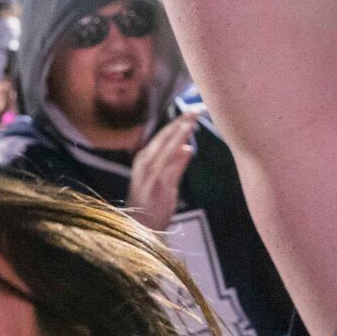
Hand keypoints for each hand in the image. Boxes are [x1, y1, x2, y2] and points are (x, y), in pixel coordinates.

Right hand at [126, 111, 199, 231]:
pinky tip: (186, 146)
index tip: (192, 111)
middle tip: (197, 108)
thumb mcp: (161, 179)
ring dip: (180, 133)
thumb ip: (174, 164)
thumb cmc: (149, 204)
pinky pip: (169, 168)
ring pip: (167, 148)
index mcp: (144, 158)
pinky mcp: (158, 186)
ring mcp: (151, 174)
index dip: (178, 122)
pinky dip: (178, 157)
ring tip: (193, 120)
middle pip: (165, 137)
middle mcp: (145, 163)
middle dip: (182, 121)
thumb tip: (187, 147)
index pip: (163, 135)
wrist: (139, 227)